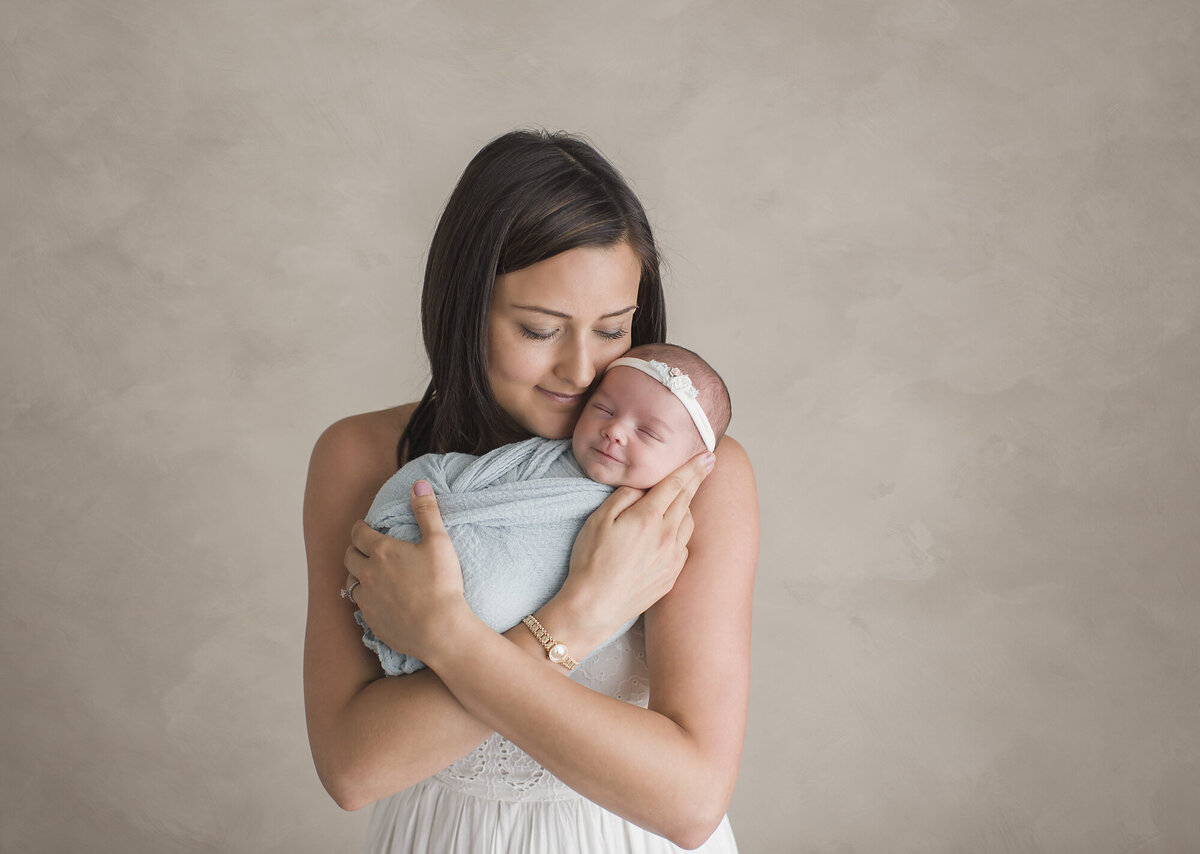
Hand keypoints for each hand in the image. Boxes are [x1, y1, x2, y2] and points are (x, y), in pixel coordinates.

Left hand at [344, 480, 468, 659]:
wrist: (440, 630)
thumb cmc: (442, 584)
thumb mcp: (439, 542)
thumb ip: (427, 511)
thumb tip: (419, 484)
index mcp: (381, 551)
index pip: (358, 533)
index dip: (360, 528)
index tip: (364, 527)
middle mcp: (367, 574)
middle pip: (348, 557)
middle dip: (354, 549)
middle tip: (364, 548)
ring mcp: (367, 599)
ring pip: (350, 583)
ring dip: (356, 575)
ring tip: (368, 573)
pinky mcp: (371, 621)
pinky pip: (360, 606)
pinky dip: (365, 598)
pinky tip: (378, 599)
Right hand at [558, 450, 714, 640]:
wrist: (595, 606)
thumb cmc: (592, 561)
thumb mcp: (599, 519)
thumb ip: (625, 497)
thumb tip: (642, 487)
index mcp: (649, 517)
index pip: (676, 484)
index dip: (692, 466)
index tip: (707, 455)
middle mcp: (667, 536)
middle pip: (686, 500)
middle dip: (697, 478)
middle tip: (708, 463)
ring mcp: (673, 558)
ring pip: (687, 523)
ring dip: (686, 507)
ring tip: (678, 501)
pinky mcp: (672, 576)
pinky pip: (682, 546)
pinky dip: (679, 534)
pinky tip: (668, 534)